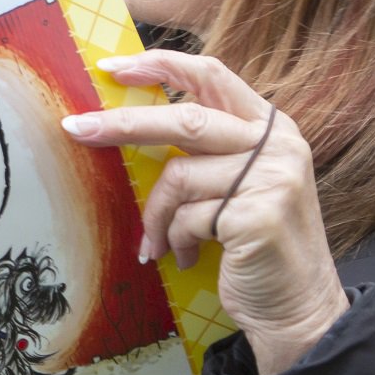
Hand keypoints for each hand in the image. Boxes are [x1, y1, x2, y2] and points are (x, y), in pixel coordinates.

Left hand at [60, 50, 347, 374]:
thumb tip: (129, 124)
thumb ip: (206, 151)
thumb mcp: (238, 185)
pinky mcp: (257, 216)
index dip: (160, 65)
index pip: (212, 75)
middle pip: (185, 120)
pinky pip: (186, 218)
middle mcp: (278, 146)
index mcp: (272, 128)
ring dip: (157, 214)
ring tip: (159, 241)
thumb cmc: (255, 246)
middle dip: (123, 124)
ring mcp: (273, 179)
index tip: (111, 67)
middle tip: (76, 129)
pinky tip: (186, 257)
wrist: (298, 309)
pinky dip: (175, 239)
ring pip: (179, 175)